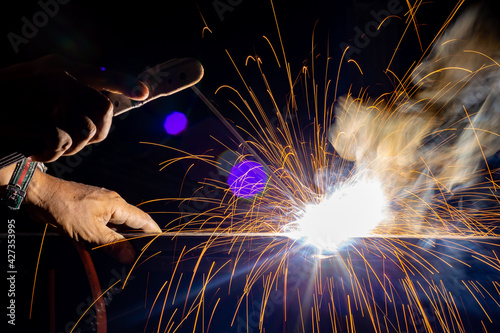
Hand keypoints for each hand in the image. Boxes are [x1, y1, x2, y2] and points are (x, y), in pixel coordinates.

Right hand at [0, 54, 148, 161]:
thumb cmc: (13, 104)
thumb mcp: (44, 89)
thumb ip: (78, 95)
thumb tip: (114, 104)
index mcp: (64, 70)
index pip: (104, 75)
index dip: (125, 83)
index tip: (144, 93)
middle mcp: (59, 76)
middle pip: (103, 111)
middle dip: (94, 134)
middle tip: (69, 140)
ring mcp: (46, 92)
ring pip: (85, 130)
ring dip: (69, 148)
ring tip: (46, 144)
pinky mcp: (31, 112)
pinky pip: (60, 140)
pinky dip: (48, 153)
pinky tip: (33, 151)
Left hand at [23, 169, 160, 263]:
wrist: (42, 195)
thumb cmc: (66, 209)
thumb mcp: (90, 232)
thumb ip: (112, 244)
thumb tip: (131, 256)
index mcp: (117, 205)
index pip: (143, 220)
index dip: (153, 232)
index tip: (162, 243)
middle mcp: (112, 203)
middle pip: (132, 222)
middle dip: (139, 238)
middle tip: (145, 254)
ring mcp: (101, 206)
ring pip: (117, 224)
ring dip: (121, 238)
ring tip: (127, 253)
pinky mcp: (90, 210)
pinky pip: (105, 224)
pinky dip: (108, 235)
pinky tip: (105, 245)